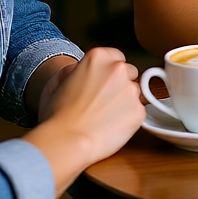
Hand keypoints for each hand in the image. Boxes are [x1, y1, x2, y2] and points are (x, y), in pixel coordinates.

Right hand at [39, 47, 145, 164]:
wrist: (66, 141)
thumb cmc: (58, 116)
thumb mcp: (63, 80)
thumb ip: (82, 69)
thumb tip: (90, 71)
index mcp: (98, 57)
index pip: (116, 57)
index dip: (109, 73)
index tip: (103, 84)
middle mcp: (118, 68)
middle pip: (129, 73)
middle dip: (120, 85)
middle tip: (103, 102)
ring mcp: (131, 89)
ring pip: (134, 93)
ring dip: (125, 102)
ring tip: (104, 118)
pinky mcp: (139, 110)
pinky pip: (137, 112)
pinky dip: (128, 119)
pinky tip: (110, 127)